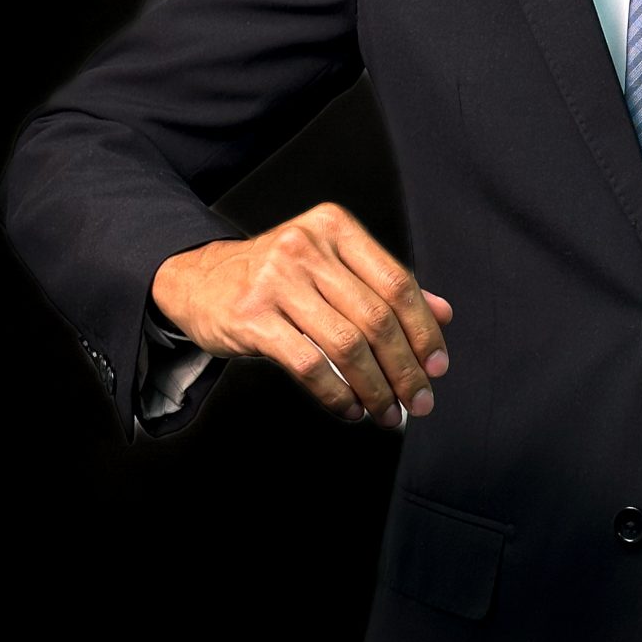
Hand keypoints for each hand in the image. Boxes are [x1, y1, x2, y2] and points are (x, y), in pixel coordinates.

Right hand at [151, 202, 451, 428]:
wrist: (197, 279)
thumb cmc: (276, 276)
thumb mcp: (331, 266)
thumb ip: (384, 286)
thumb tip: (443, 314)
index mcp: (335, 228)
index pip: (398, 282)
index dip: (424, 330)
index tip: (438, 367)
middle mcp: (307, 247)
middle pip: (376, 317)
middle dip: (405, 368)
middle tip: (420, 400)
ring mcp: (276, 280)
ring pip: (347, 345)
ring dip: (376, 388)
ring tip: (389, 413)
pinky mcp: (251, 317)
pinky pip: (309, 365)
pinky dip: (338, 394)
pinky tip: (352, 409)